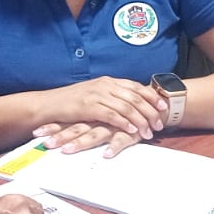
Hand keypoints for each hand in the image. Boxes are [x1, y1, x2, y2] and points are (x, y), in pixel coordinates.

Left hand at [32, 121, 145, 157]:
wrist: (151, 104)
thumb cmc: (122, 114)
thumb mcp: (101, 117)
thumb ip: (84, 124)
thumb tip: (62, 136)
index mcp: (91, 115)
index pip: (68, 121)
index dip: (53, 127)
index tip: (37, 134)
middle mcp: (99, 119)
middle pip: (78, 128)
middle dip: (61, 136)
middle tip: (47, 144)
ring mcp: (114, 125)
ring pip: (96, 133)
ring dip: (81, 142)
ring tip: (68, 150)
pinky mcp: (130, 132)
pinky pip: (121, 140)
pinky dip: (114, 147)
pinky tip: (106, 154)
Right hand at [36, 77, 165, 140]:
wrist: (49, 104)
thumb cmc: (71, 102)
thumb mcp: (94, 94)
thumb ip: (111, 97)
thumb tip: (129, 105)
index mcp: (108, 81)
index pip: (136, 87)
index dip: (151, 97)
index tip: (163, 107)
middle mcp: (105, 85)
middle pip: (135, 97)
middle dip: (150, 111)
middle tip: (159, 124)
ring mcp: (97, 95)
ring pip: (127, 106)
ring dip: (140, 120)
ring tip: (148, 132)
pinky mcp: (89, 106)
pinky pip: (112, 114)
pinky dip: (124, 122)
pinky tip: (132, 130)